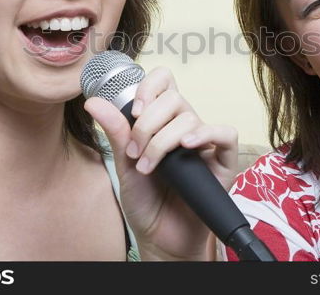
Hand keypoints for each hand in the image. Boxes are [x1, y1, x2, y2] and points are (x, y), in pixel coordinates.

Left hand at [84, 66, 237, 260]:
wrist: (159, 237)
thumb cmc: (145, 200)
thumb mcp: (124, 163)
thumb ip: (116, 131)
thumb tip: (94, 101)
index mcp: (162, 120)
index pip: (164, 82)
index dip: (149, 87)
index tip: (134, 111)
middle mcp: (185, 127)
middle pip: (173, 98)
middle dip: (147, 124)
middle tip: (135, 152)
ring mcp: (205, 143)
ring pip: (190, 117)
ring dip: (163, 141)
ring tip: (149, 167)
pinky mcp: (223, 162)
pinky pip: (225, 133)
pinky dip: (207, 134)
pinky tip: (188, 146)